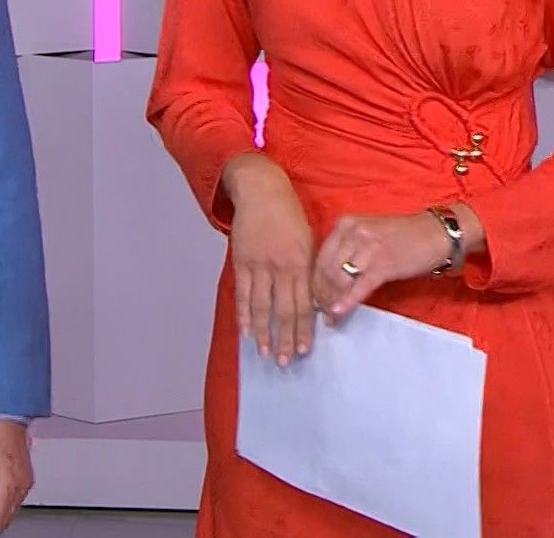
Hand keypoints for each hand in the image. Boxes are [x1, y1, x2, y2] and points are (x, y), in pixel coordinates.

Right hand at [222, 153, 316, 365]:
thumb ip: (308, 270)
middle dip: (286, 338)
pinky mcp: (242, 261)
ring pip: (262, 306)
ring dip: (264, 332)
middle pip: (284, 310)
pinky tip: (246, 331)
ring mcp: (259, 265)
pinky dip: (243, 314)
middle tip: (286, 361)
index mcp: (302, 262)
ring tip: (266, 353)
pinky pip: (242, 293)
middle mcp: (282, 267)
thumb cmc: (289, 215)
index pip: (305, 303)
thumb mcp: (307, 240)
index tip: (305, 349)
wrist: (262, 191)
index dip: (305, 329)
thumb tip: (312, 300)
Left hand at [312, 210, 454, 323]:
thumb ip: (346, 248)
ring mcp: (368, 248)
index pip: (321, 256)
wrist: (435, 234)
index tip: (312, 297)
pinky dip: (346, 301)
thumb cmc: (402, 236)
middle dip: (321, 294)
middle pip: (326, 269)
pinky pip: (359, 287)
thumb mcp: (367, 233)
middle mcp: (354, 232)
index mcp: (346, 223)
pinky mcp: (383, 265)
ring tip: (330, 316)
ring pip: (339, 279)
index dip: (314, 280)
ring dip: (332, 301)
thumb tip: (327, 277)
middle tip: (320, 311)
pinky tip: (338, 313)